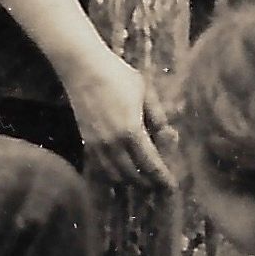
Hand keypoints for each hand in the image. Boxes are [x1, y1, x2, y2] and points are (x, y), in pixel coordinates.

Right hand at [62, 51, 176, 189]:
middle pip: (133, 175)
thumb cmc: (118, 75)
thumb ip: (157, 117)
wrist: (83, 68)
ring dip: (130, 181)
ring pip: (115, 176)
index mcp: (131, 131)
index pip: (151, 164)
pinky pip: (101, 168)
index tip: (172, 187)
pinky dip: (113, 175)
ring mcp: (97, 144)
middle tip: (159, 185)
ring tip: (142, 180)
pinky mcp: (86, 141)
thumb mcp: (145, 93)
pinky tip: (121, 171)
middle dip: (148, 183)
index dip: (162, 178)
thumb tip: (167, 135)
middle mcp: (113, 144)